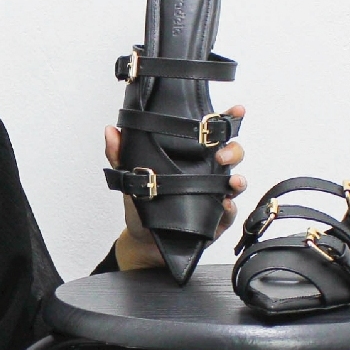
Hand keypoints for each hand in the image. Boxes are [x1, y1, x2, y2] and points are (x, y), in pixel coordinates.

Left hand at [104, 105, 247, 270]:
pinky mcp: (217, 220)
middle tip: (221, 154)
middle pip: (232, 155)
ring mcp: (214, 196)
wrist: (143, 239)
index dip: (228, 119)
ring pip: (236, 183)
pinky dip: (229, 209)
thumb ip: (120, 154)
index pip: (213, 134)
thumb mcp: (129, 177)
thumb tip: (111, 131)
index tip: (236, 110)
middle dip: (233, 150)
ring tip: (231, 181)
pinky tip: (224, 205)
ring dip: (238, 180)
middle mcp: (208, 174)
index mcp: (191, 158)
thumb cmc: (143, 204)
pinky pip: (229, 213)